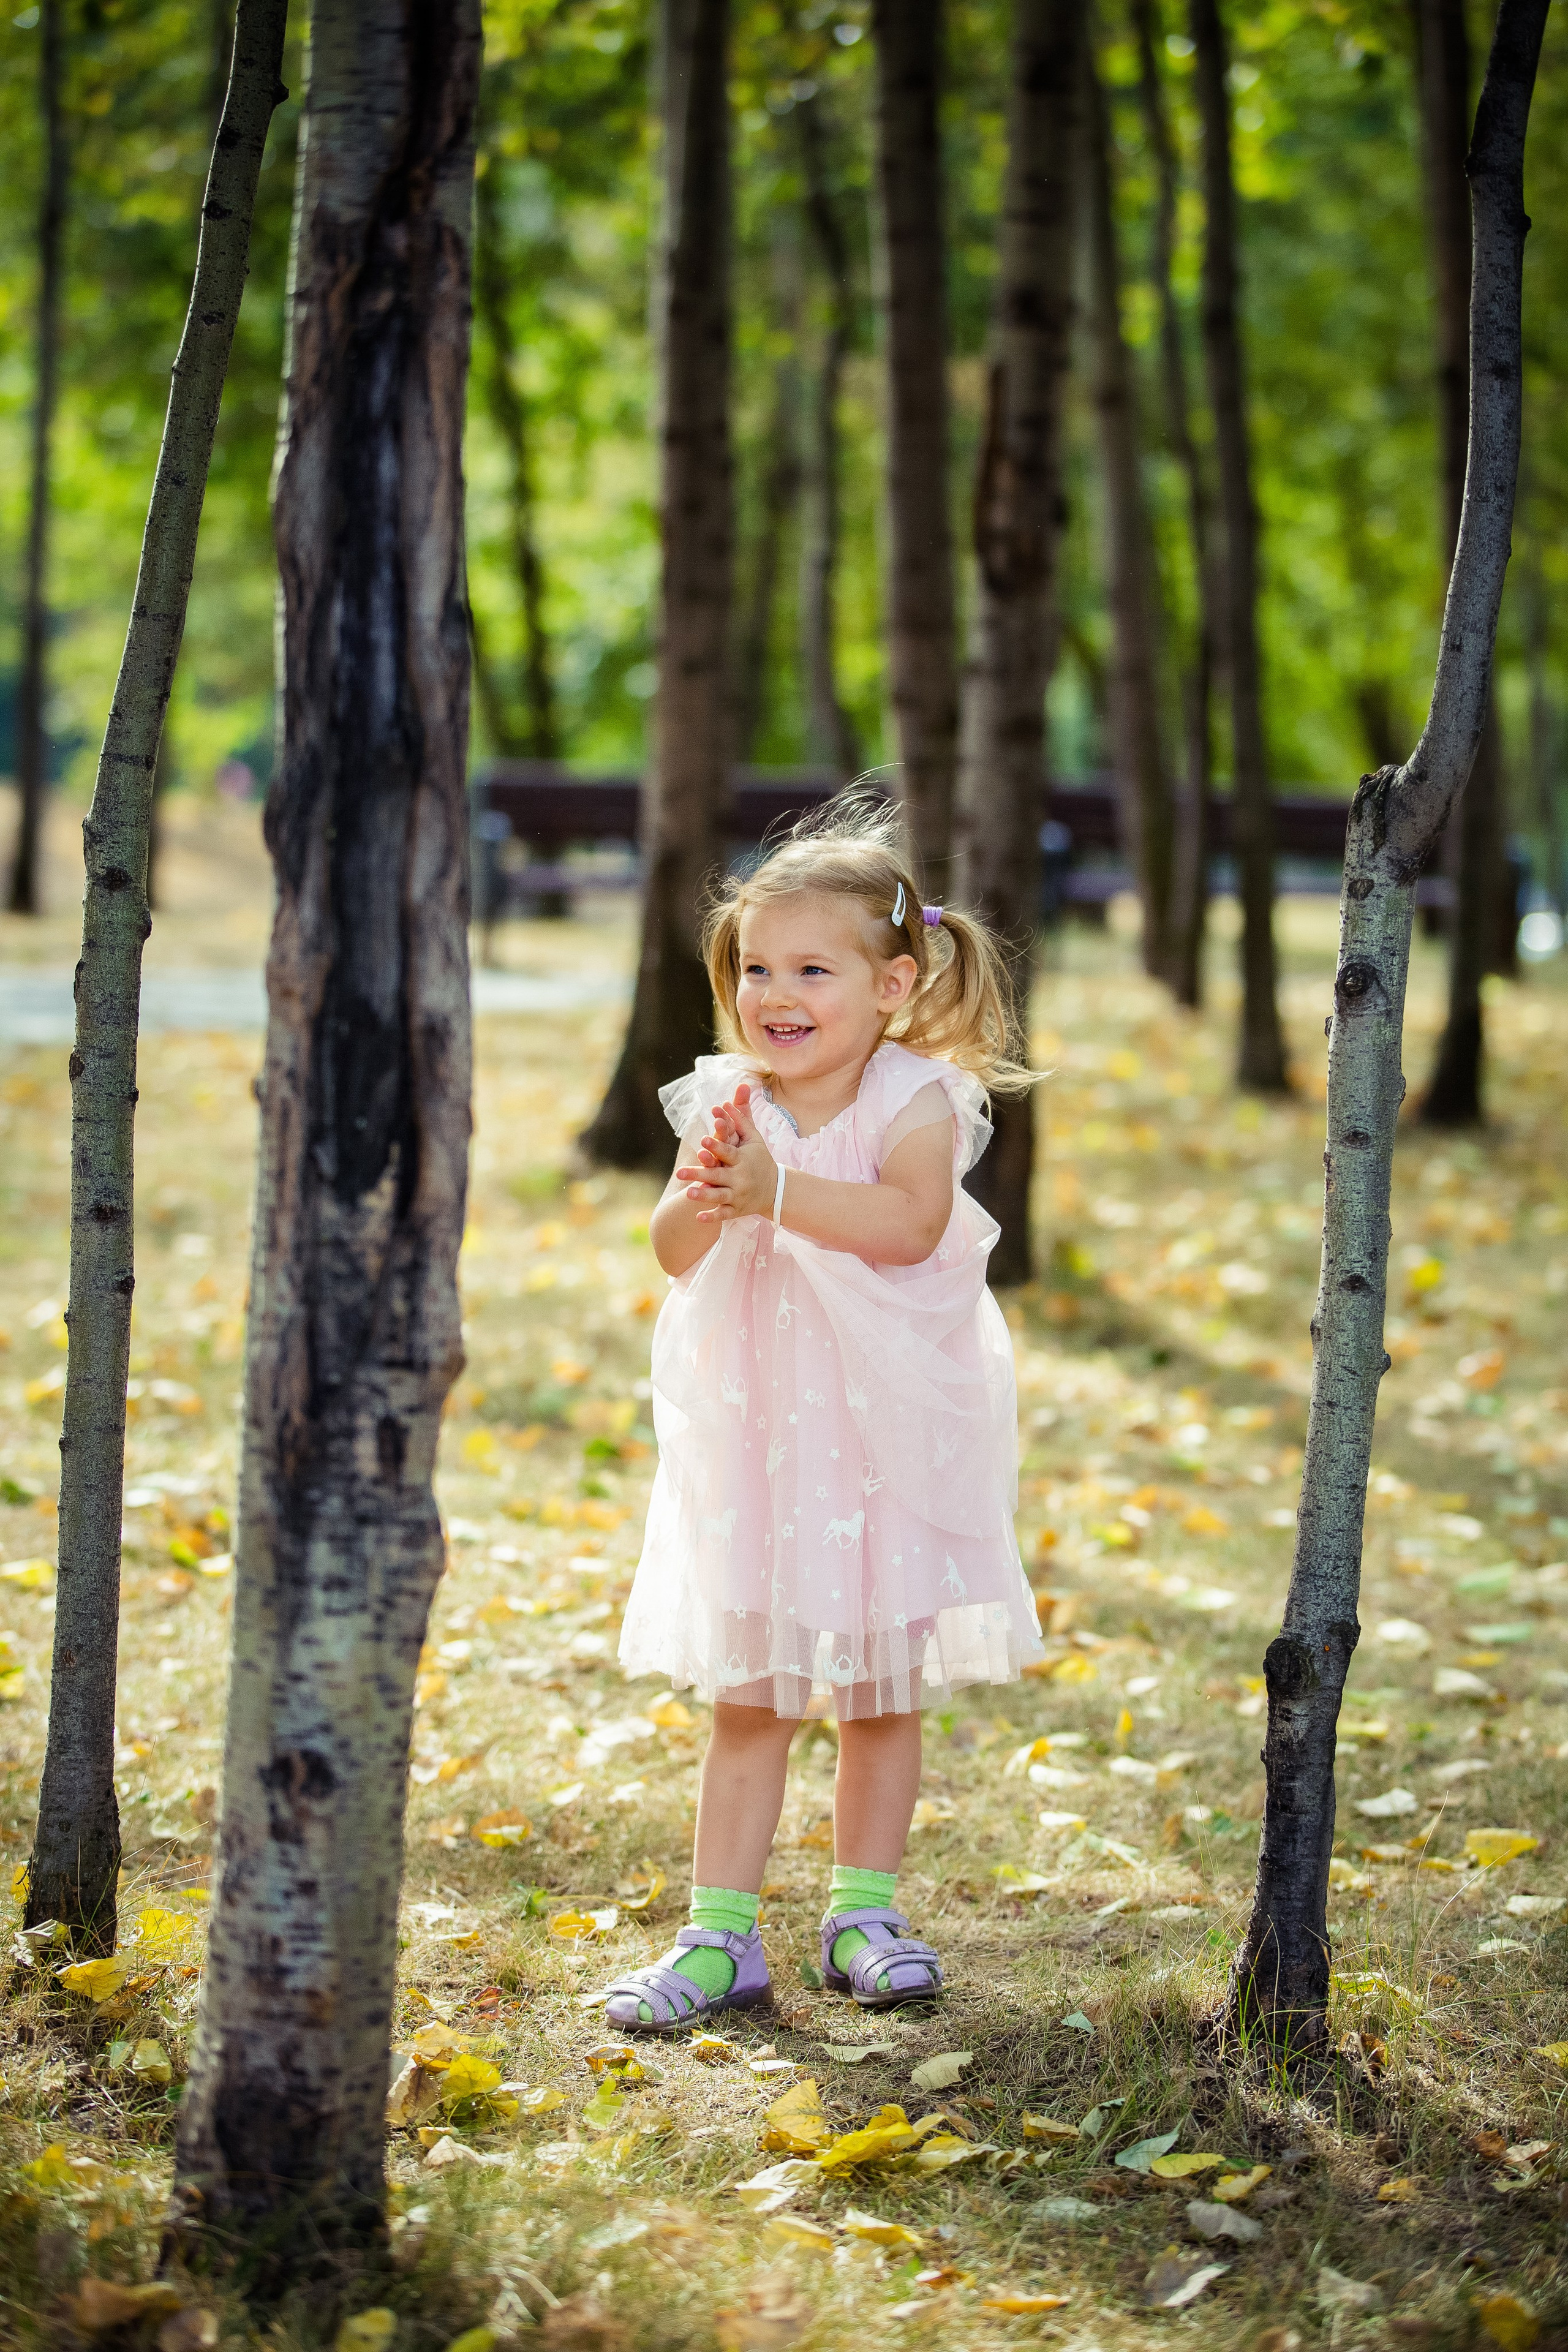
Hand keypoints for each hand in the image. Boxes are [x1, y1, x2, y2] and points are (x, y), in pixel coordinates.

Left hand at [676, 1083, 776, 1223]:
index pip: (728, 1152)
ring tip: (688, 1193)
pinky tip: (698, 1216)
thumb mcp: (753, 1139)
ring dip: (704, 1195)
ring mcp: (738, 1195)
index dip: (716, 1147)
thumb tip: (729, 1097)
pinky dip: (712, 1217)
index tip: (702, 1141)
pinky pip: (724, 1214)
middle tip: (679, 1172)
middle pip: (718, 1175)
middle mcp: (740, 1178)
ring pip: (720, 1196)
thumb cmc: (760, 1159)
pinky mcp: (737, 1210)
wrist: (775, 1189)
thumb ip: (740, 1119)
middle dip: (700, 1173)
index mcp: (743, 1159)